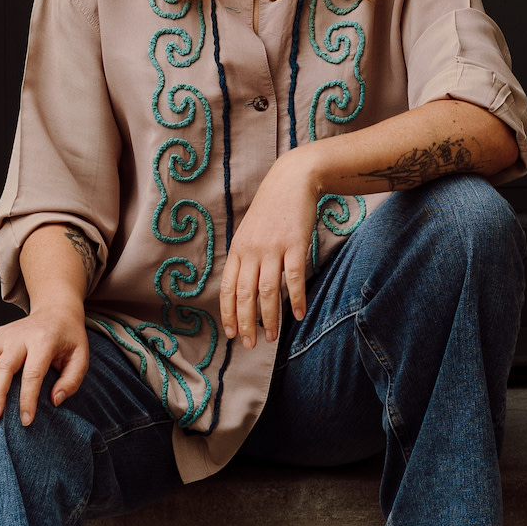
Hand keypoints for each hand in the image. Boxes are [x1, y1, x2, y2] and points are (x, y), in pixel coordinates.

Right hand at [0, 303, 88, 426]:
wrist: (55, 310)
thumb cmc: (68, 338)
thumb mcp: (81, 357)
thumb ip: (71, 380)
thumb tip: (54, 401)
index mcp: (43, 341)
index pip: (33, 373)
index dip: (27, 399)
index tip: (25, 421)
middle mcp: (20, 336)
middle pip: (4, 366)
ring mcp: (4, 335)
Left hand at [220, 151, 320, 347]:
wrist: (291, 180)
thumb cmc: (271, 209)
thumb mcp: (249, 231)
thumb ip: (246, 257)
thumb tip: (243, 288)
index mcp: (238, 249)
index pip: (227, 288)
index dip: (228, 313)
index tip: (232, 334)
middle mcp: (252, 250)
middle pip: (245, 294)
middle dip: (246, 323)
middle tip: (250, 345)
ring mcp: (273, 248)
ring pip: (268, 291)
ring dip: (269, 317)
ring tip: (271, 337)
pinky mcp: (295, 244)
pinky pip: (294, 278)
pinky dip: (296, 298)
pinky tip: (299, 314)